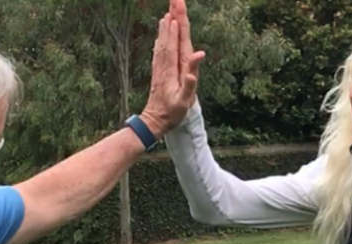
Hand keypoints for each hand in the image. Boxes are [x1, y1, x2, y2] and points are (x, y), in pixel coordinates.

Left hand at [141, 0, 204, 137]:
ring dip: (164, 29)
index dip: (175, 29)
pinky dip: (160, 42)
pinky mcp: (157, 74)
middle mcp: (163, 67)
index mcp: (171, 71)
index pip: (173, 45)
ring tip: (166, 14)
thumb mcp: (184, 100)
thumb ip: (190, 81)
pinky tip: (159, 37)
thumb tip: (197, 58)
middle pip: (167, 39)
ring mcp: (159, 70)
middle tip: (172, 3)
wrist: (154, 123)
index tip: (176, 13)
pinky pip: (158, 54)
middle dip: (170, 22)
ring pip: (161, 45)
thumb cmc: (171, 114)